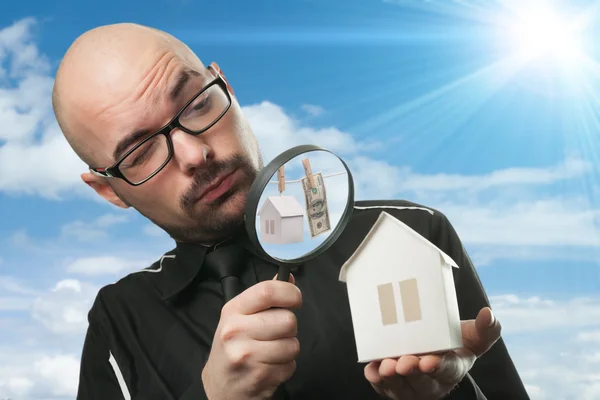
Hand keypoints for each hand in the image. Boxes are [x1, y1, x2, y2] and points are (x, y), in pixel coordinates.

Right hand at [201, 273, 301, 399]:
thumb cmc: (233, 347)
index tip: (295, 298)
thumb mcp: (240, 317)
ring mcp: (247, 355)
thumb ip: (264, 297)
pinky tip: (270, 366)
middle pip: (287, 320)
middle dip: (289, 327)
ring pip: (293, 344)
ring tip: (272, 351)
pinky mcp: (259, 376)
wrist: (219, 385)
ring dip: (288, 349)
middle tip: (277, 333)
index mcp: (233, 311)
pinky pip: (291, 365)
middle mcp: (236, 331)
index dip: (290, 292)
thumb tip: (289, 278)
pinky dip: (286, 367)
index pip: (267, 291)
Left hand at [364, 307, 500, 399]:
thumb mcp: (473, 338)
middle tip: (404, 363)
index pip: (447, 370)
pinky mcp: (393, 386)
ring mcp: (411, 387)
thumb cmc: (455, 345)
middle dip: (412, 372)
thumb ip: (486, 328)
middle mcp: (432, 382)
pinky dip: (376, 379)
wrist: (437, 356)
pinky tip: (372, 369)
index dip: (438, 367)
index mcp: (453, 369)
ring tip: (386, 366)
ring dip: (392, 378)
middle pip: (421, 381)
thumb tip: (487, 313)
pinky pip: (383, 387)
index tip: (429, 361)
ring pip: (400, 386)